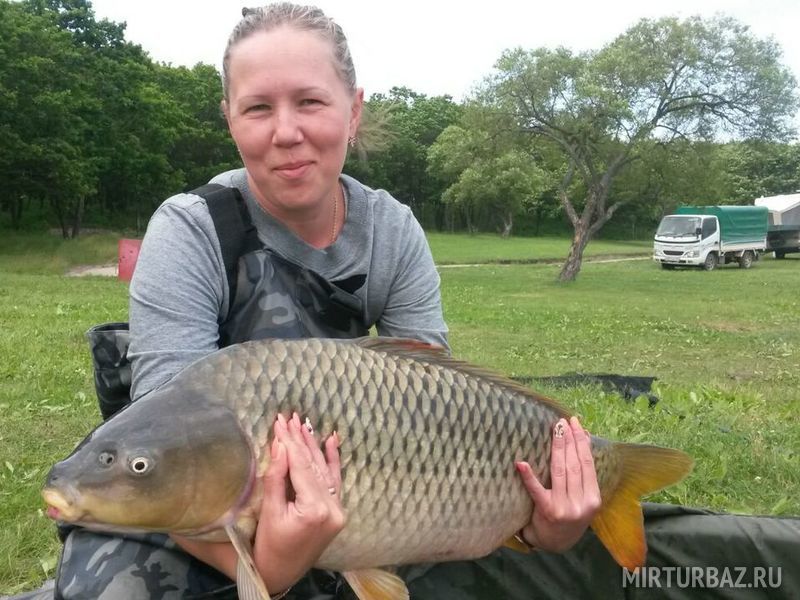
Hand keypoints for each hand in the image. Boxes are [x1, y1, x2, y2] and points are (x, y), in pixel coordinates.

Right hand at [252, 413, 345, 590]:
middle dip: (299, 440)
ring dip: (313, 446)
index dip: (289, 442)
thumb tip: (280, 445)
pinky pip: (335, 481)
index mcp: (315, 509)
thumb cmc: (269, 545)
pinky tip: (331, 440)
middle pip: (312, 465)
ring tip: (304, 423)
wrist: (281, 572)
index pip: (300, 466)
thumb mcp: (269, 511)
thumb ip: (276, 477)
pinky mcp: (338, 511)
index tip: (279, 422)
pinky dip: (333, 460)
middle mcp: (332, 508)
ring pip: (324, 470)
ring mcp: (338, 510)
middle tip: (289, 417)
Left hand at [515, 416, 600, 552]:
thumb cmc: (567, 516)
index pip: (587, 464)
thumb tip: (581, 441)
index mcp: (593, 499)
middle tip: (562, 422)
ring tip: (554, 430)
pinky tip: (521, 463)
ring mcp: (564, 508)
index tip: (576, 424)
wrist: (554, 545)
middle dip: (569, 440)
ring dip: (557, 448)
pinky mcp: (546, 512)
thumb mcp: (582, 499)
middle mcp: (581, 504)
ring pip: (560, 472)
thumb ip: (582, 477)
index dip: (582, 442)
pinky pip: (536, 490)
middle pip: (574, 465)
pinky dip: (528, 476)